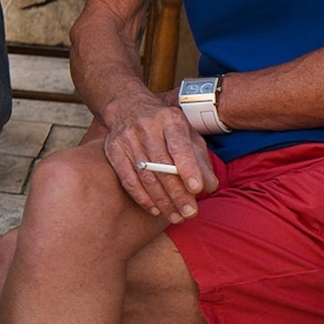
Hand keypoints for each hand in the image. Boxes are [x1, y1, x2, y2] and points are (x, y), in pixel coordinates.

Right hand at [97, 94, 217, 224]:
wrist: (128, 107)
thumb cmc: (165, 126)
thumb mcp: (188, 134)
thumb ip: (201, 159)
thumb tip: (209, 186)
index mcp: (170, 120)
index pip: (179, 146)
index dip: (188, 169)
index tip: (197, 189)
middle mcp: (147, 127)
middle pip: (162, 165)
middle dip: (178, 193)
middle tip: (189, 213)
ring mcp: (127, 139)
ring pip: (146, 175)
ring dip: (162, 200)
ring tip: (176, 216)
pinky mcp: (114, 150)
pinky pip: (128, 179)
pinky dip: (141, 197)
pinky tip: (154, 209)